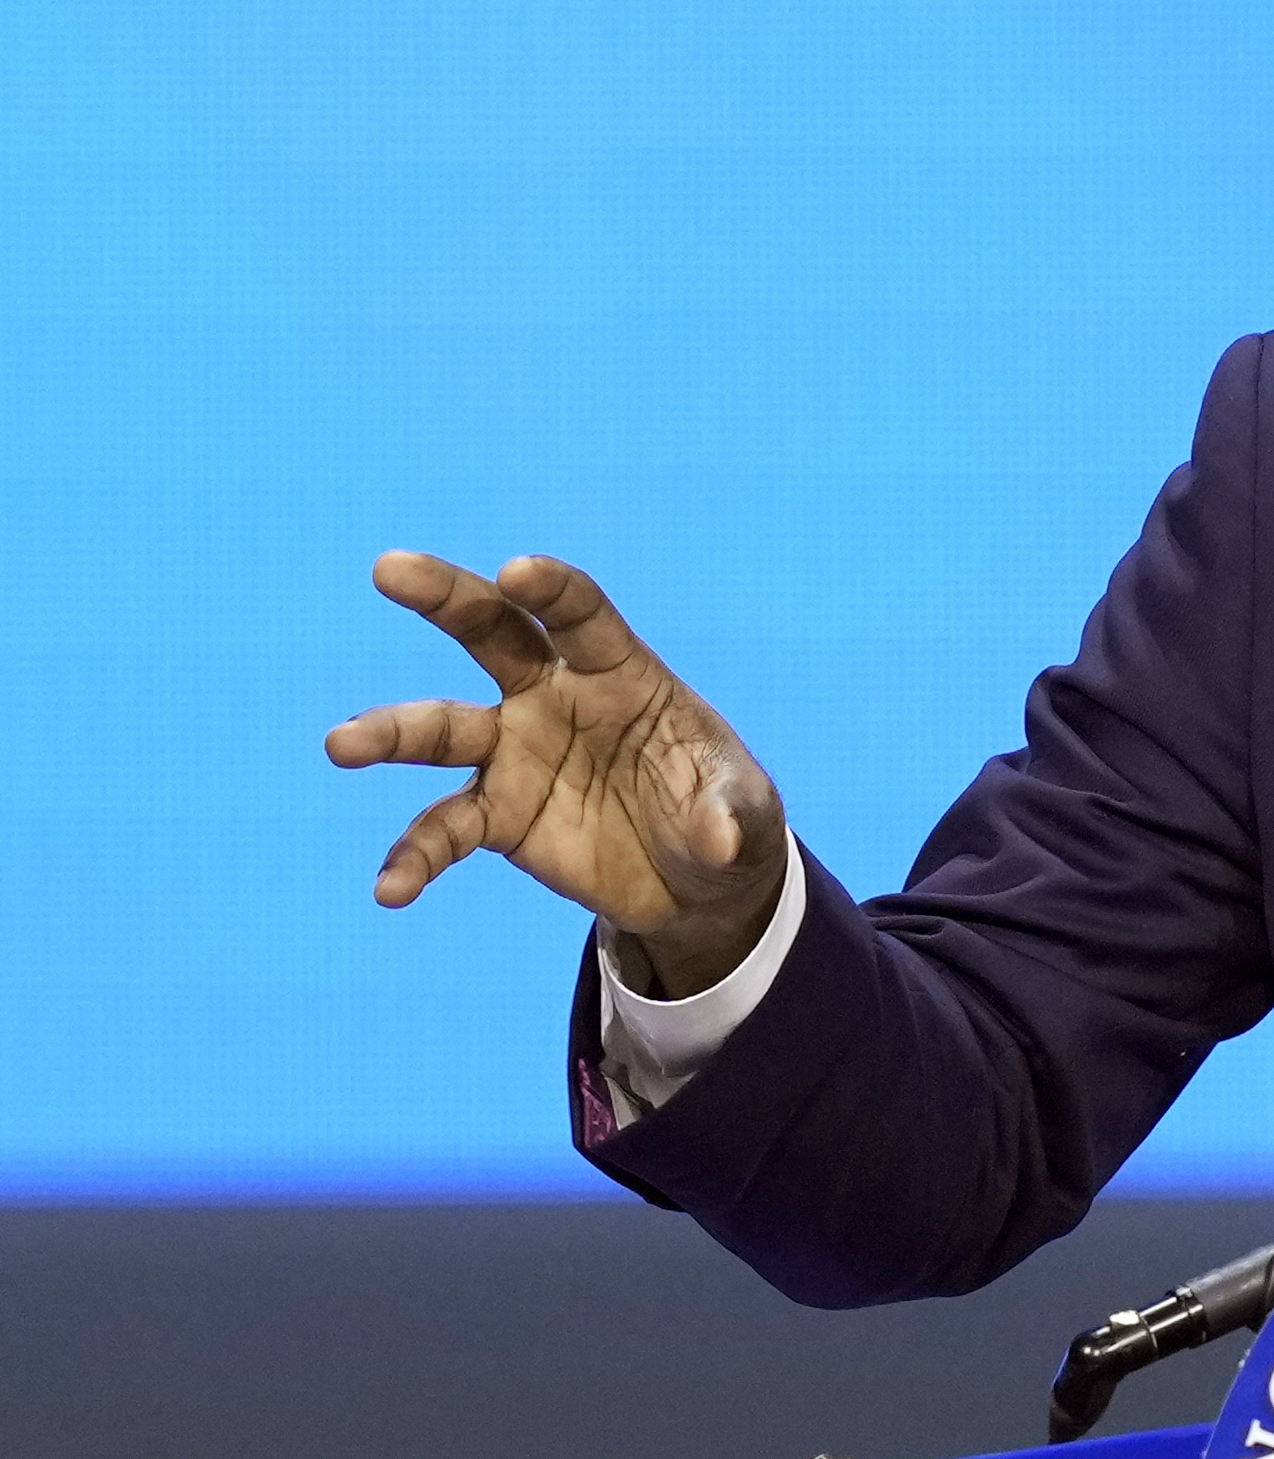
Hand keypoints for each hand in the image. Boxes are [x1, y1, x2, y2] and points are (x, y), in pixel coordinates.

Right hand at [325, 552, 788, 996]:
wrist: (696, 881)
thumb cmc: (728, 818)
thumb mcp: (748, 811)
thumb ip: (731, 812)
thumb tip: (720, 836)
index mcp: (622, 672)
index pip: (581, 617)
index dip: (552, 591)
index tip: (517, 570)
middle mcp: (555, 698)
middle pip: (491, 632)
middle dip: (443, 597)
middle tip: (388, 569)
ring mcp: (517, 753)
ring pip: (443, 728)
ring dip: (392, 732)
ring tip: (341, 745)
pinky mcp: (498, 815)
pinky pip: (444, 830)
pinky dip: (415, 857)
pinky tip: (391, 889)